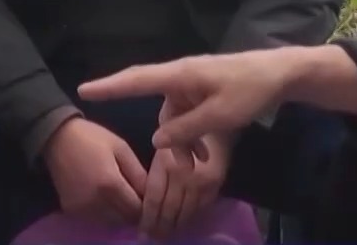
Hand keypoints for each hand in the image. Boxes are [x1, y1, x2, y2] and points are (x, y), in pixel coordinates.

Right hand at [40, 117, 147, 226]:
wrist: (57, 138)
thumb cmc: (93, 138)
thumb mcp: (121, 148)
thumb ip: (138, 172)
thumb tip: (150, 193)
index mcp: (110, 184)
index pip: (136, 210)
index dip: (146, 206)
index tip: (148, 196)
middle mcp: (96, 202)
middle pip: (124, 220)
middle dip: (133, 211)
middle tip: (135, 197)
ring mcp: (82, 209)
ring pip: (111, 223)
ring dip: (119, 214)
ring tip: (120, 197)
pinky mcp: (71, 211)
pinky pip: (95, 220)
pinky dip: (104, 214)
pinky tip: (104, 198)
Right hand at [79, 49, 298, 150]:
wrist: (280, 75)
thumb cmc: (249, 89)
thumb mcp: (219, 116)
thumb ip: (186, 130)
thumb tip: (156, 142)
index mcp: (180, 75)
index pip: (138, 80)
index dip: (110, 86)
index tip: (84, 90)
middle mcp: (181, 77)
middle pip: (155, 103)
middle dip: (155, 131)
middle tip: (158, 147)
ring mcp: (192, 85)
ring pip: (174, 117)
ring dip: (182, 141)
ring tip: (198, 163)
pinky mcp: (203, 92)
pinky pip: (187, 116)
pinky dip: (192, 135)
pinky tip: (206, 153)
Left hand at [140, 126, 231, 240]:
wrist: (215, 123)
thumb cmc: (182, 132)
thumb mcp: (163, 148)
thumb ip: (155, 172)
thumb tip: (143, 200)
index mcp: (166, 164)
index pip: (153, 199)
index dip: (147, 218)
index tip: (141, 230)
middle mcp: (184, 176)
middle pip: (168, 209)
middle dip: (159, 227)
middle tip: (152, 239)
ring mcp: (201, 183)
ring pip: (185, 213)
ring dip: (174, 227)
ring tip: (165, 236)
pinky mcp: (215, 186)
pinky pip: (200, 209)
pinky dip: (190, 218)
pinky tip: (183, 224)